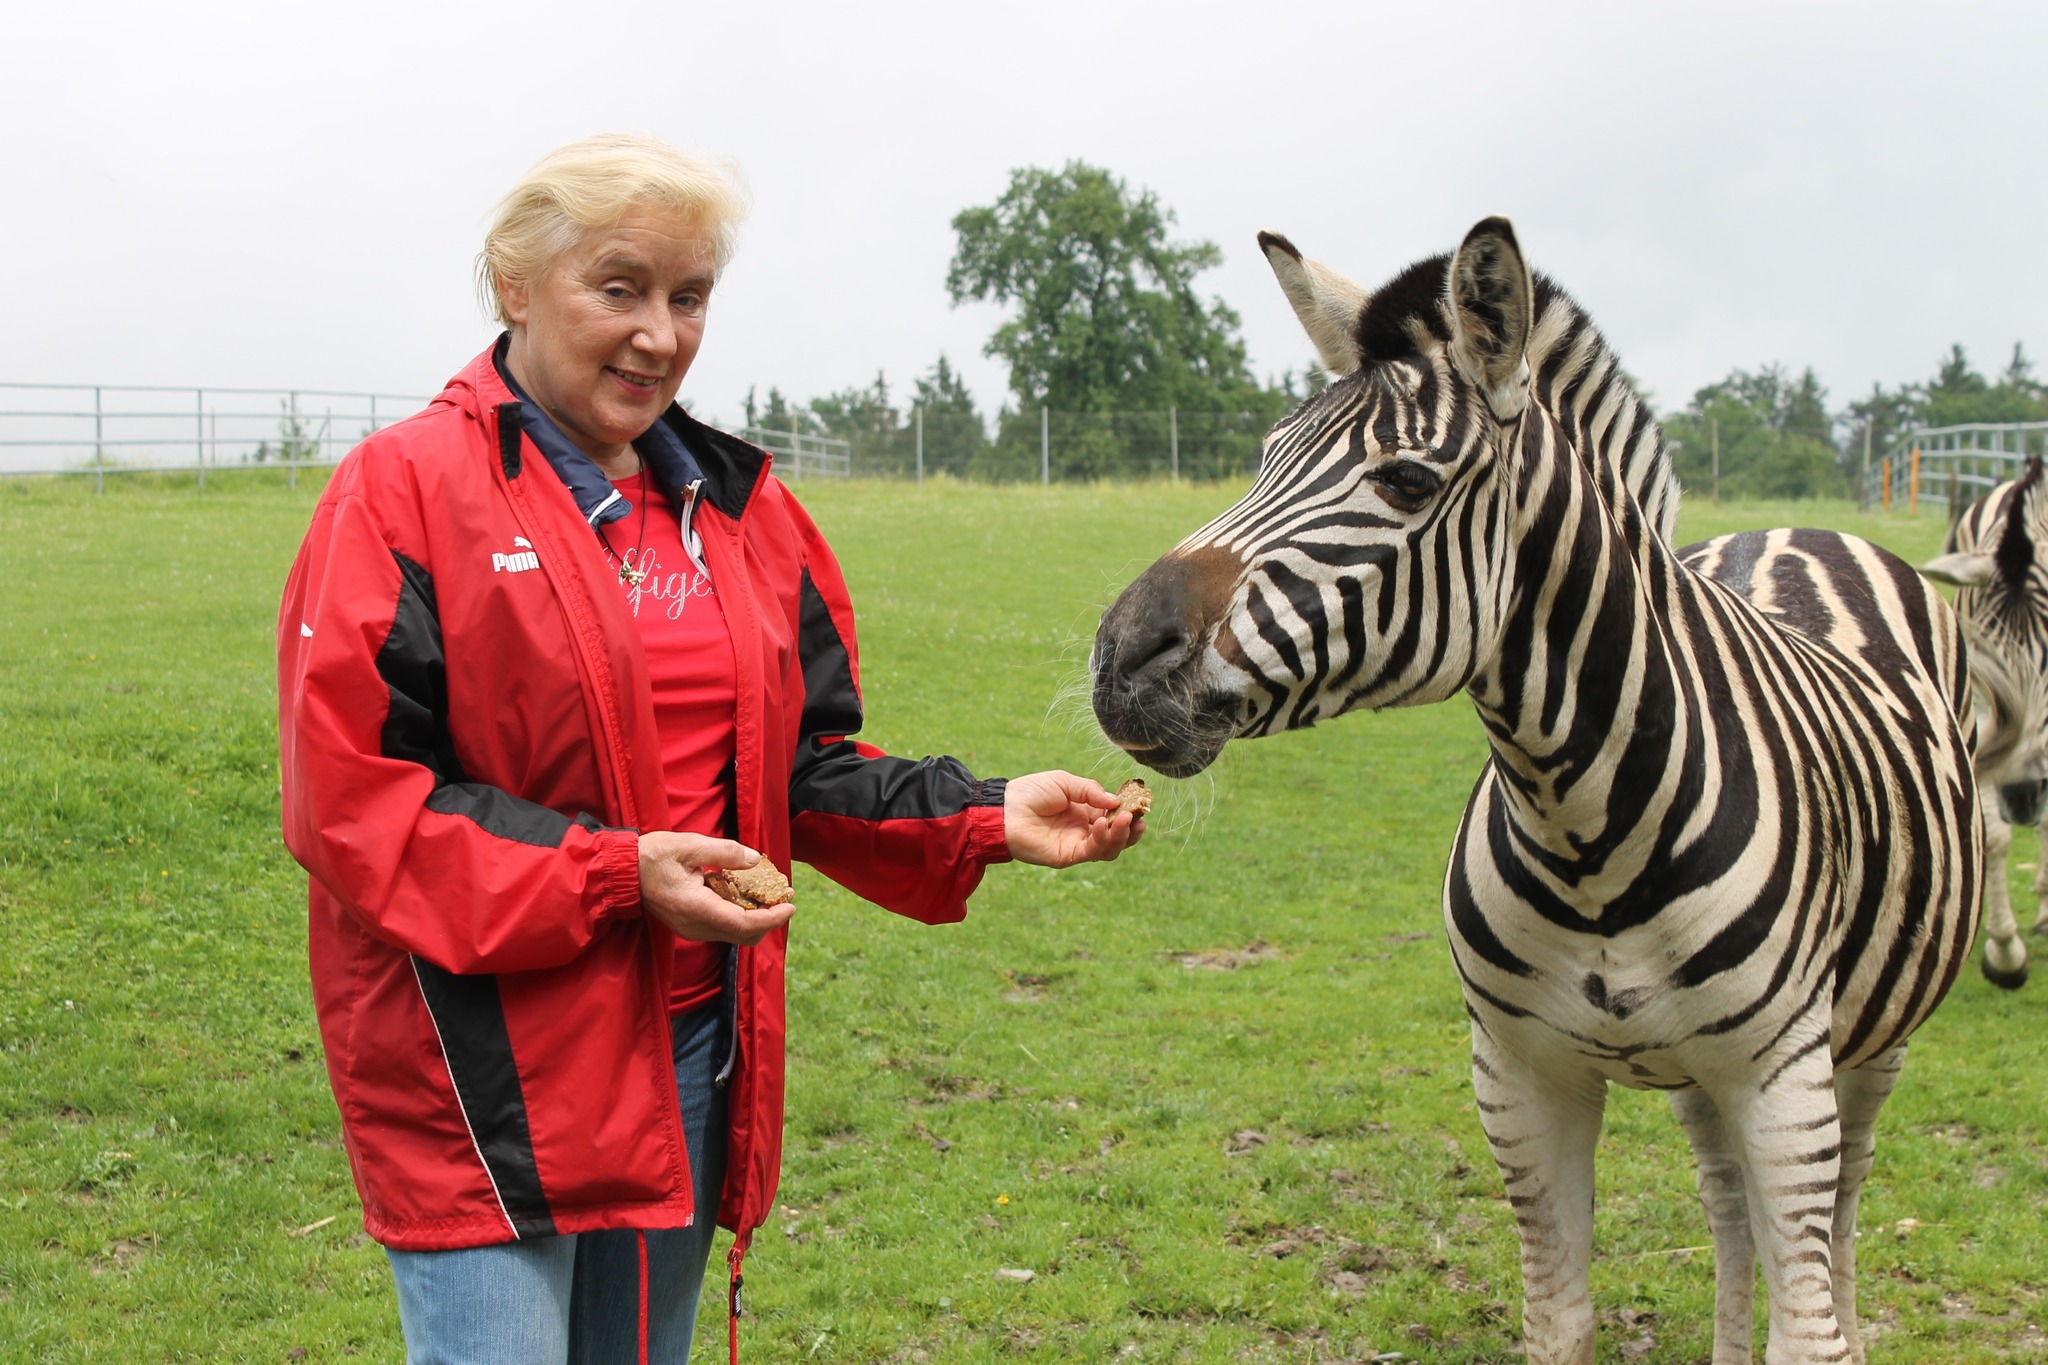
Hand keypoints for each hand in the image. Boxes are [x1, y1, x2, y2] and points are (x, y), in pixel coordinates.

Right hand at [637, 832, 793, 945]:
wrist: (623, 872)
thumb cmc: (652, 856)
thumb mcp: (688, 845)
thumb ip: (724, 852)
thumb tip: (755, 859)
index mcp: (696, 908)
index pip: (744, 924)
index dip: (772, 918)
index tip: (791, 906)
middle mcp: (696, 926)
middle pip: (744, 936)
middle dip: (770, 918)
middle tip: (787, 895)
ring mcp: (692, 929)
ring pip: (735, 935)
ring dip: (757, 919)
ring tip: (772, 893)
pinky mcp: (690, 926)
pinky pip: (724, 928)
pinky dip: (742, 916)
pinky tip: (748, 895)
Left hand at [1004, 770, 1143, 867]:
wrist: (1005, 809)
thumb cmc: (1030, 792)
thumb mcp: (1065, 783)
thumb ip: (1091, 791)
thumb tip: (1116, 801)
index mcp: (1084, 811)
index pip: (1114, 816)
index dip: (1128, 812)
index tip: (1141, 804)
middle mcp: (1083, 830)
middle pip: (1116, 836)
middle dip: (1131, 829)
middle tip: (1139, 817)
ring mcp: (1077, 844)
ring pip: (1109, 848)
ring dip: (1121, 835)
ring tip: (1124, 819)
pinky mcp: (1068, 856)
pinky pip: (1092, 852)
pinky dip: (1102, 839)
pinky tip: (1102, 823)